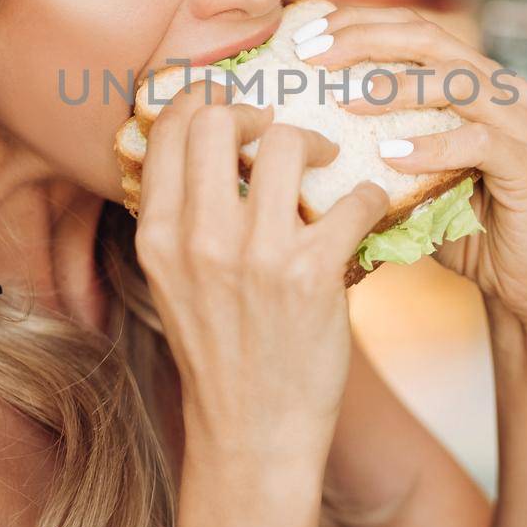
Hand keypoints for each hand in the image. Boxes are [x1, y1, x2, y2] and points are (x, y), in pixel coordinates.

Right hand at [133, 77, 390, 460]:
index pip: (173, 125)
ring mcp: (256, 256)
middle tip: (282, 130)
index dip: (207, 95)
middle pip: (220, 117)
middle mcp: (199, 238)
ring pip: (289, 142)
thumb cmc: (219, 349)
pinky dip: (368, 194)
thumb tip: (203, 140)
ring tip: (329, 162)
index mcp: (159, 234)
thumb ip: (180, 213)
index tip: (237, 105)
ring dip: (317, 142)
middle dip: (259, 108)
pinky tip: (366, 207)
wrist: (251, 431)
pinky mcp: (313, 276)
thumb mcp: (172, 279)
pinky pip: (353, 197)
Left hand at [298, 5, 526, 325]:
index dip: (358, 24)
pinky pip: (477, 142)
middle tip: (314, 57)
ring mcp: (519, 121)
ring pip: (453, 83)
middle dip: (366, 41)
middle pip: (428, 39)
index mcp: (471, 76)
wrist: (522, 278)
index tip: (306, 38)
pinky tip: (391, 155)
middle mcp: (500, 86)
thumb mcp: (407, 173)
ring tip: (345, 100)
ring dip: (395, 87)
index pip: (410, 28)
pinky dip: (432, 146)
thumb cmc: (458, 223)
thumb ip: (373, 141)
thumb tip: (295, 124)